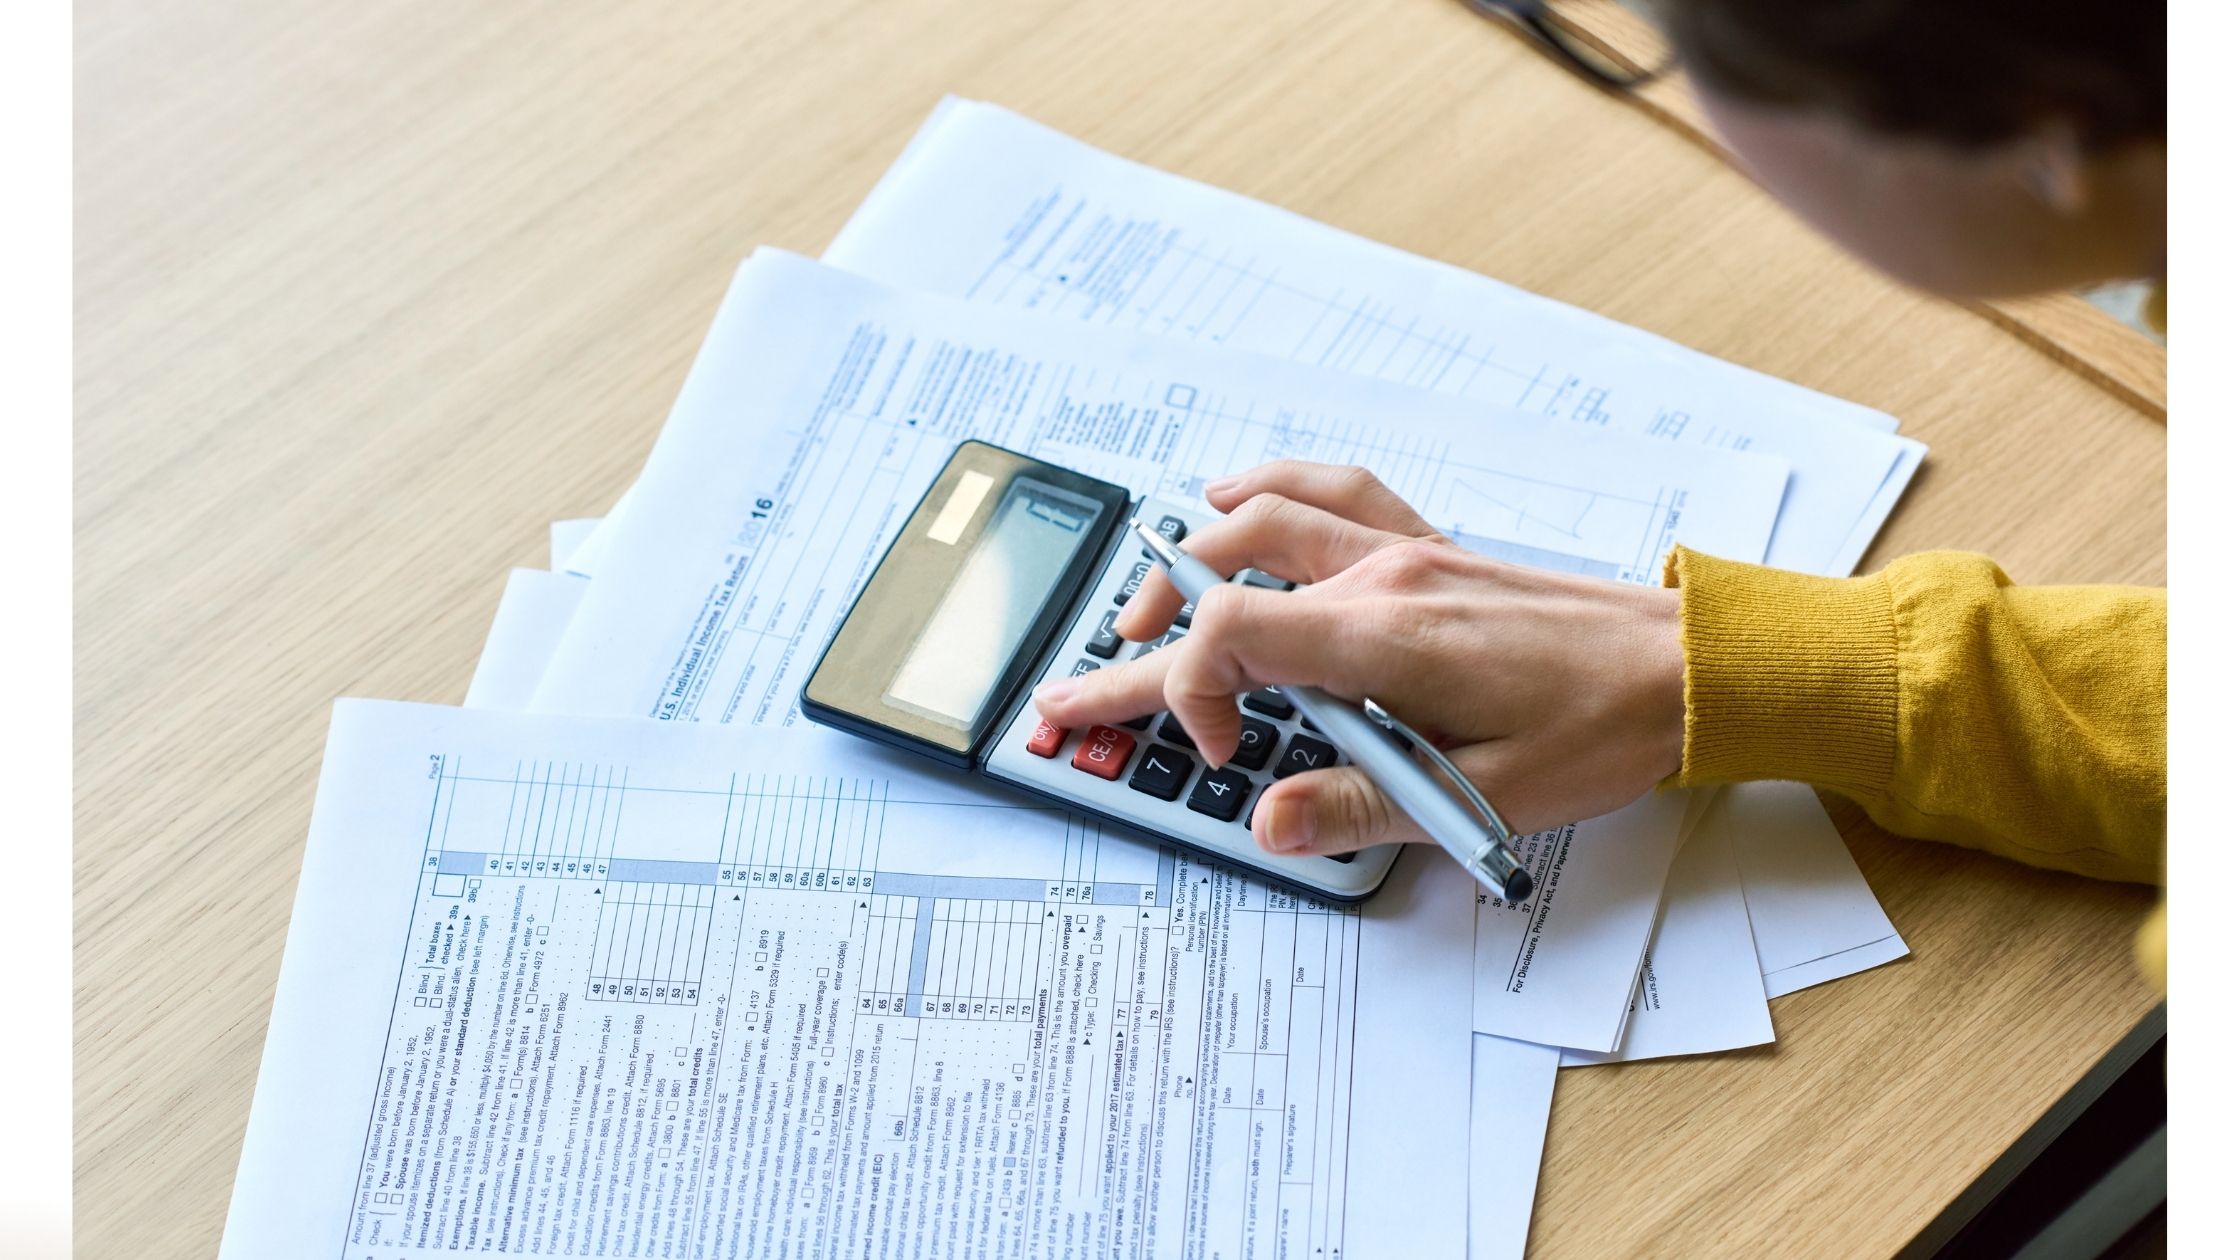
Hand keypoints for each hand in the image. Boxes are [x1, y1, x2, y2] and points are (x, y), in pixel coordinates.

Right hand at [1031, 462, 1685, 857]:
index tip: (1218, 753)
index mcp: (1384, 635)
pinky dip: (1270, 492)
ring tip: (1146, 594)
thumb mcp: (1484, 796)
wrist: (1686, 668)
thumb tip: (1268, 821)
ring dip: (1192, 548)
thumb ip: (1363, 807)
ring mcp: (1404, 550)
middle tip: (1096, 679)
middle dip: (1142, 625)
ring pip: (1264, 512)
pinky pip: (1333, 488)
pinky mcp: (1430, 546)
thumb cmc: (1601, 729)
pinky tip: (1243, 502)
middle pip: (1222, 566)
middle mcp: (1382, 575)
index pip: (1228, 630)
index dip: (1188, 694)